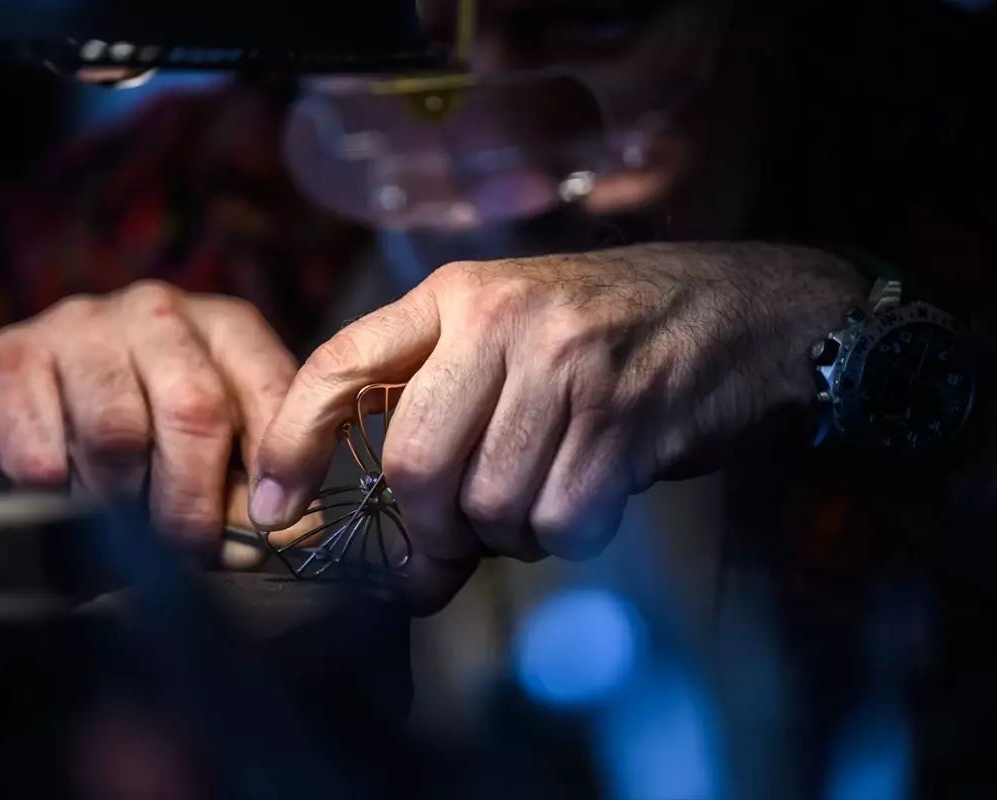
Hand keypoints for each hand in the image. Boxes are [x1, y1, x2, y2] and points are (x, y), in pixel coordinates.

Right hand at [0, 280, 302, 567]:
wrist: (25, 411)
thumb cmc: (139, 434)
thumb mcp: (211, 451)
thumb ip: (249, 488)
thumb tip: (287, 531)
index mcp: (224, 327)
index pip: (271, 390)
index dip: (277, 468)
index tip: (271, 527)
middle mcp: (158, 311)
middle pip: (194, 410)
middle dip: (193, 501)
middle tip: (185, 551)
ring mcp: (82, 325)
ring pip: (116, 433)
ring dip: (121, 502)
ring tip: (118, 524)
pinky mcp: (12, 354)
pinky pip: (42, 449)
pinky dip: (57, 495)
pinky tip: (62, 497)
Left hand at [252, 243, 866, 609]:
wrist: (747, 312)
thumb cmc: (611, 337)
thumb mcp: (513, 341)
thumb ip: (446, 419)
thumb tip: (408, 564)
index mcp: (456, 296)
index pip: (341, 366)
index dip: (293, 441)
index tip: (275, 505)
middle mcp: (502, 321)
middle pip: (415, 463)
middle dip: (426, 529)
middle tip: (446, 550)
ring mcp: (565, 366)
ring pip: (488, 501)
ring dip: (507, 531)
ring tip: (542, 497)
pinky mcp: (624, 417)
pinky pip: (560, 519)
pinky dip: (565, 532)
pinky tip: (589, 495)